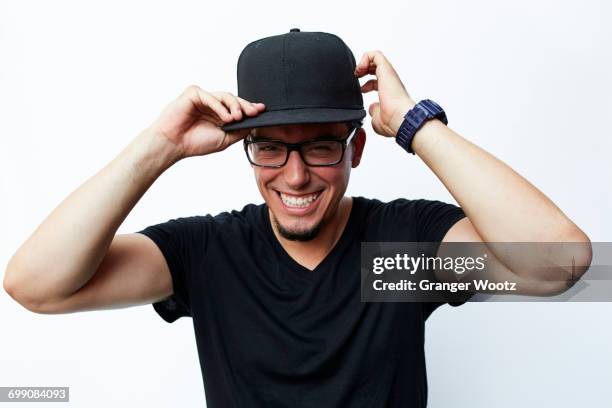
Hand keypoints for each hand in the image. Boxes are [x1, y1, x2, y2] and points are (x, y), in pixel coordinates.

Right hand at [147, 85, 264, 158]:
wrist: (174, 144)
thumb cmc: (195, 143)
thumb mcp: (224, 139)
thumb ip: (239, 130)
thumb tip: (254, 123)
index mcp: (219, 115)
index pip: (237, 108)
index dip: (250, 108)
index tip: (262, 110)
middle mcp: (212, 105)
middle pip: (234, 100)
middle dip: (245, 106)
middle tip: (254, 112)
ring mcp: (203, 98)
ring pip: (225, 96)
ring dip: (234, 106)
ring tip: (237, 118)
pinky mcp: (193, 94)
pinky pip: (210, 97)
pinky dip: (219, 107)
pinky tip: (226, 117)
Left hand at [354, 51, 415, 137]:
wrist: (400, 118)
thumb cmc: (393, 121)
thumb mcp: (378, 118)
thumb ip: (374, 112)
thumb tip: (372, 108)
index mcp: (389, 92)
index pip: (376, 82)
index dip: (365, 85)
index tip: (360, 91)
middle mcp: (390, 82)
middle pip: (376, 68)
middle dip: (363, 70)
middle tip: (356, 77)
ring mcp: (389, 75)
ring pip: (376, 58)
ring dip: (363, 63)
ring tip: (357, 72)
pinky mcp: (386, 69)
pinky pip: (375, 55)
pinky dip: (365, 57)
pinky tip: (360, 68)